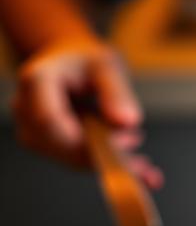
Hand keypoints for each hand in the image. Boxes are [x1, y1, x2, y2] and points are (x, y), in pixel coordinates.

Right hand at [12, 38, 162, 188]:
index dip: (86, 138)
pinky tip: (133, 163)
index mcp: (37, 81)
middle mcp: (26, 107)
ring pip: (71, 159)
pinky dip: (107, 164)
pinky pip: (76, 161)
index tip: (123, 141)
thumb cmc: (87, 61)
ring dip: (110, 162)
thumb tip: (127, 121)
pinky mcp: (46, 144)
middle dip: (106, 154)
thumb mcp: (108, 65)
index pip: (50, 120)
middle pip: (62, 146)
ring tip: (140, 153)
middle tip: (139, 145)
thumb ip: (117, 92)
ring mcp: (32, 128)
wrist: (72, 64)